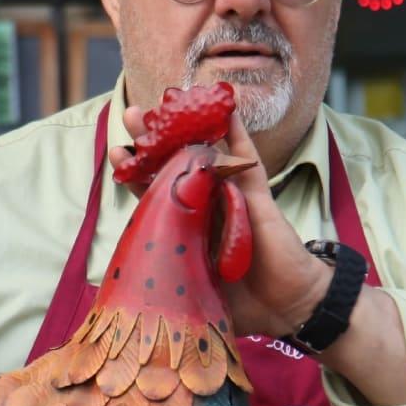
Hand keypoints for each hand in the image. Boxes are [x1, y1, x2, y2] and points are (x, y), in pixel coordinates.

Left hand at [109, 106, 329, 337]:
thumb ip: (173, 289)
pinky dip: (236, 133)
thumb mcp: (195, 295)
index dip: (136, 172)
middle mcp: (207, 207)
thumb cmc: (246, 303)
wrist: (289, 307)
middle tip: (133, 114)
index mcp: (188, 227)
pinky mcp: (256, 196)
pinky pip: (245, 159)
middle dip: (152, 139)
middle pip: (175, 165)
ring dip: (188, 126)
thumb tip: (136, 307)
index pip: (156, 192)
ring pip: (206, 154)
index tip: (116, 151)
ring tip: (168, 97)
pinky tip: (226, 106)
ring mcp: (232, 198)